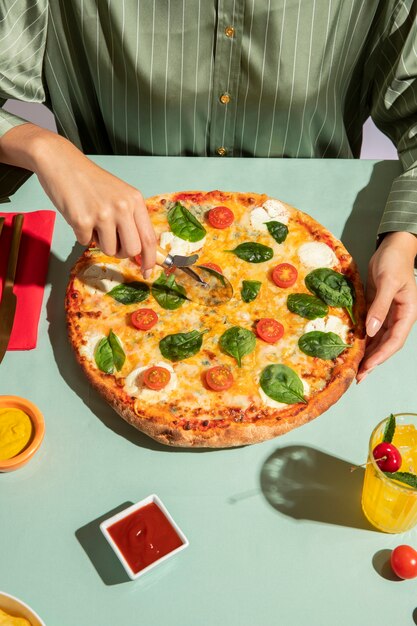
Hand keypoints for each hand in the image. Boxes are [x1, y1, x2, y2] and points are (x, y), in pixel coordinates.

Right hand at [34, 134, 156, 273]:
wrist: (62, 163)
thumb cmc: (90, 181)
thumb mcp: (120, 195)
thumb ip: (131, 219)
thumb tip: (139, 251)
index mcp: (135, 201)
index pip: (149, 238)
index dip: (150, 259)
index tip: (147, 271)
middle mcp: (122, 207)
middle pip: (132, 250)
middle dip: (122, 252)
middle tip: (111, 241)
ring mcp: (103, 214)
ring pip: (109, 250)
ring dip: (100, 243)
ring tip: (92, 222)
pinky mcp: (82, 219)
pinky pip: (86, 243)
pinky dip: (81, 235)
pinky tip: (79, 216)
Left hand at [357, 231, 416, 381]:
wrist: (392, 247)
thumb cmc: (394, 261)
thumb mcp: (388, 282)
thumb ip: (380, 307)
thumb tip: (371, 331)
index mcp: (407, 313)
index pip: (394, 340)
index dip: (381, 355)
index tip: (367, 367)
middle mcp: (399, 317)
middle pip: (386, 344)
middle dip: (373, 361)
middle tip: (357, 376)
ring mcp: (388, 314)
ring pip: (378, 339)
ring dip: (367, 353)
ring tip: (354, 368)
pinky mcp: (377, 309)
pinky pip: (370, 328)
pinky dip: (363, 339)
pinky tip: (353, 347)